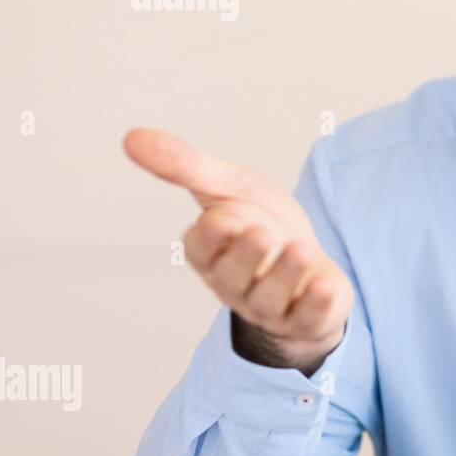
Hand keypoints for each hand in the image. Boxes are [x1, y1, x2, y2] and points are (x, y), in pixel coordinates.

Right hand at [123, 128, 352, 371]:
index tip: (219, 218)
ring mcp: (269, 305)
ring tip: (301, 249)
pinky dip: (316, 302)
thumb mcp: (230, 188)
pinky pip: (308, 316)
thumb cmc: (262, 223)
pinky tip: (325, 285)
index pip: (202, 248)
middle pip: (234, 275)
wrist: (309, 262)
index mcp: (210, 252)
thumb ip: (186, 167)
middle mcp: (234, 283)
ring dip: (285, 274)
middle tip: (260, 233)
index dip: (210, 236)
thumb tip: (131, 137)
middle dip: (246, 255)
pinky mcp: (305, 318)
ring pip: (270, 297)